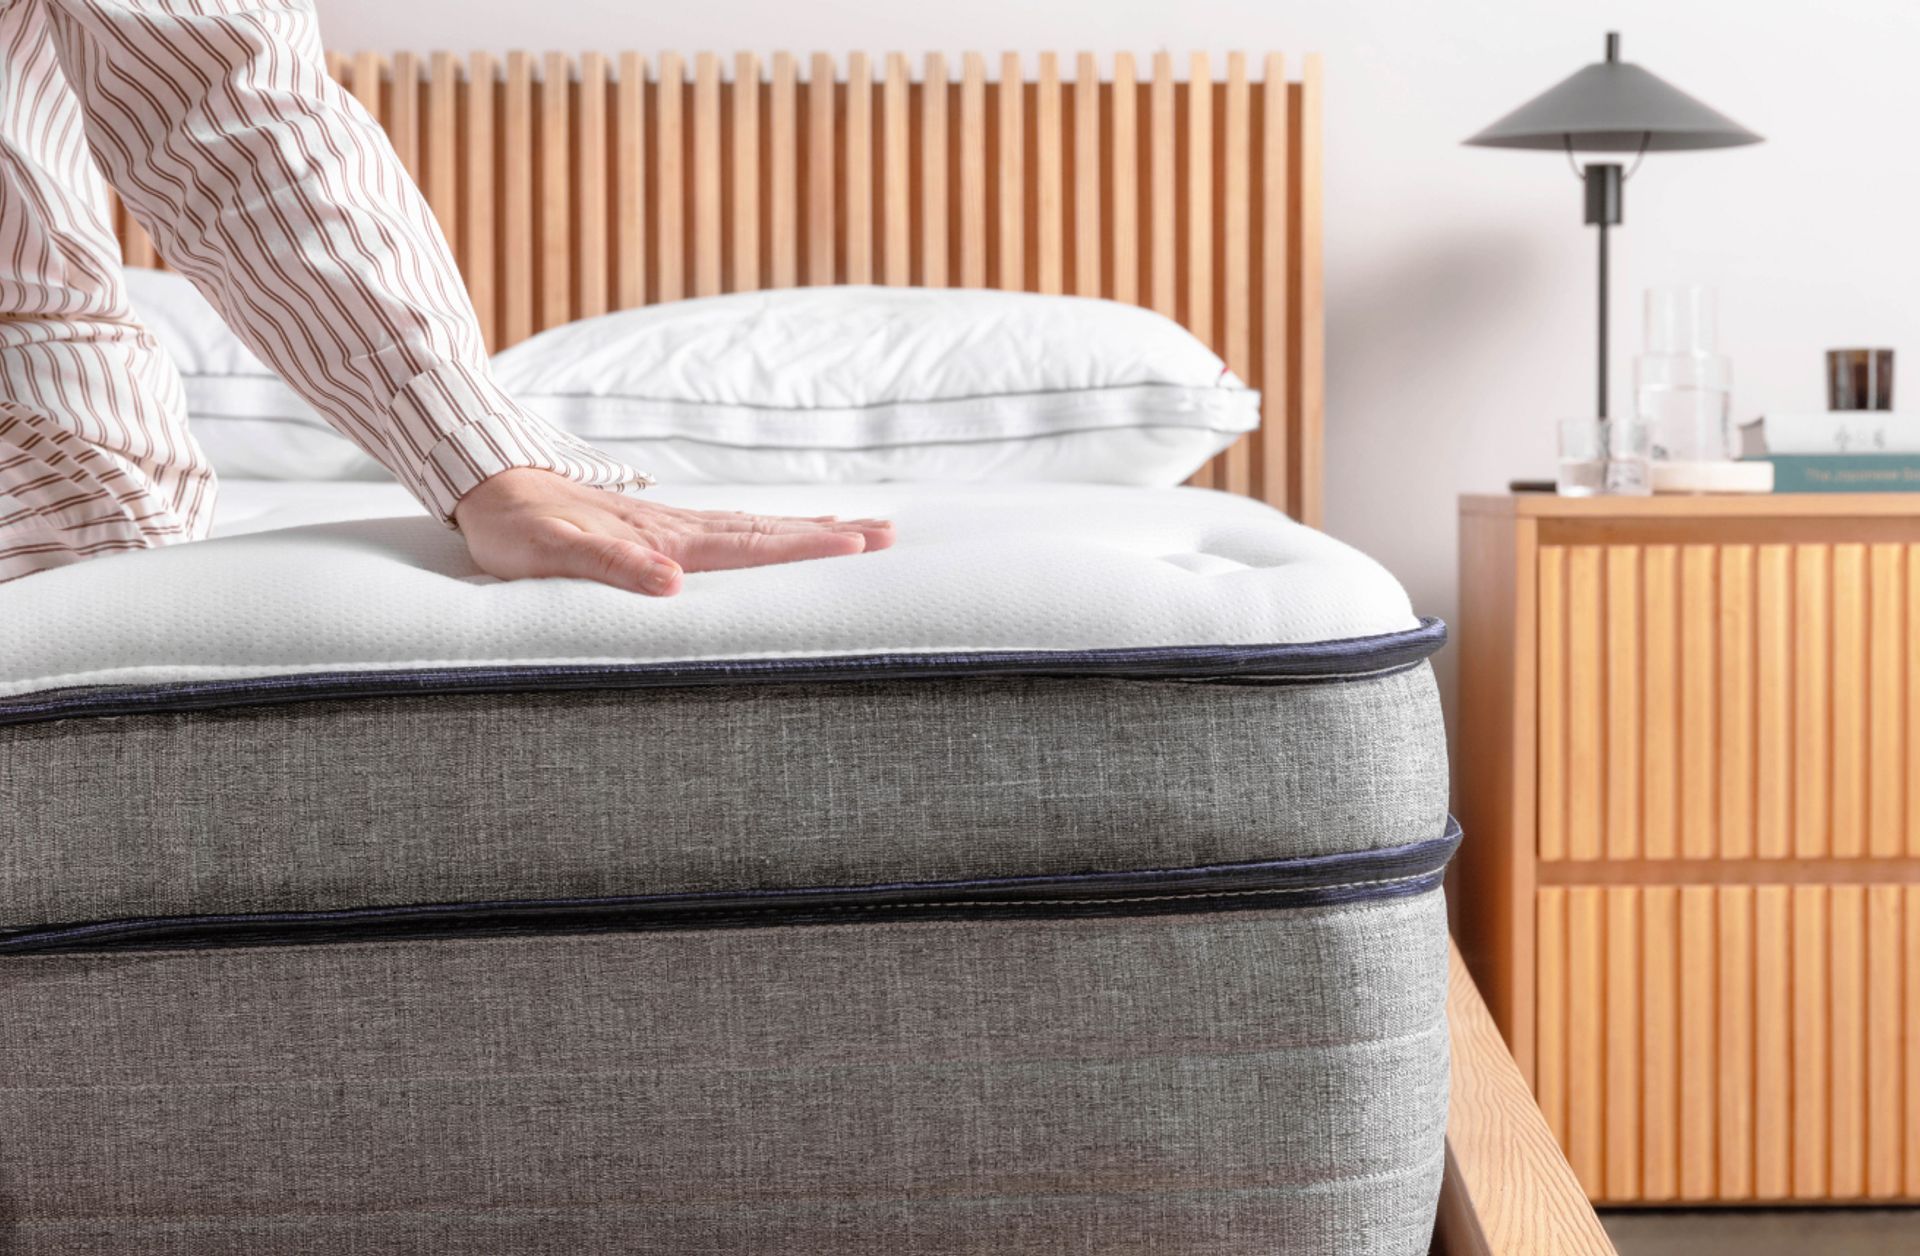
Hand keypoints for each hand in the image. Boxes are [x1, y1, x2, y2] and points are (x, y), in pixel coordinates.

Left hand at [453, 469, 893, 595]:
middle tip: (889, 532)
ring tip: (857, 528)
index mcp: (663, 539)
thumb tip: (673, 583)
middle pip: (766, 530)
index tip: (860, 545)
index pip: (749, 545)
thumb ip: (610, 565)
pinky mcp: (655, 525)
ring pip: (752, 526)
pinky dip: (766, 529)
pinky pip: (727, 528)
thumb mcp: (552, 551)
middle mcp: (676, 527)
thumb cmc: (513, 526)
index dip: (806, 547)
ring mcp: (668, 522)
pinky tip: (777, 532)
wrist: (484, 480)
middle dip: (829, 533)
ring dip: (806, 528)